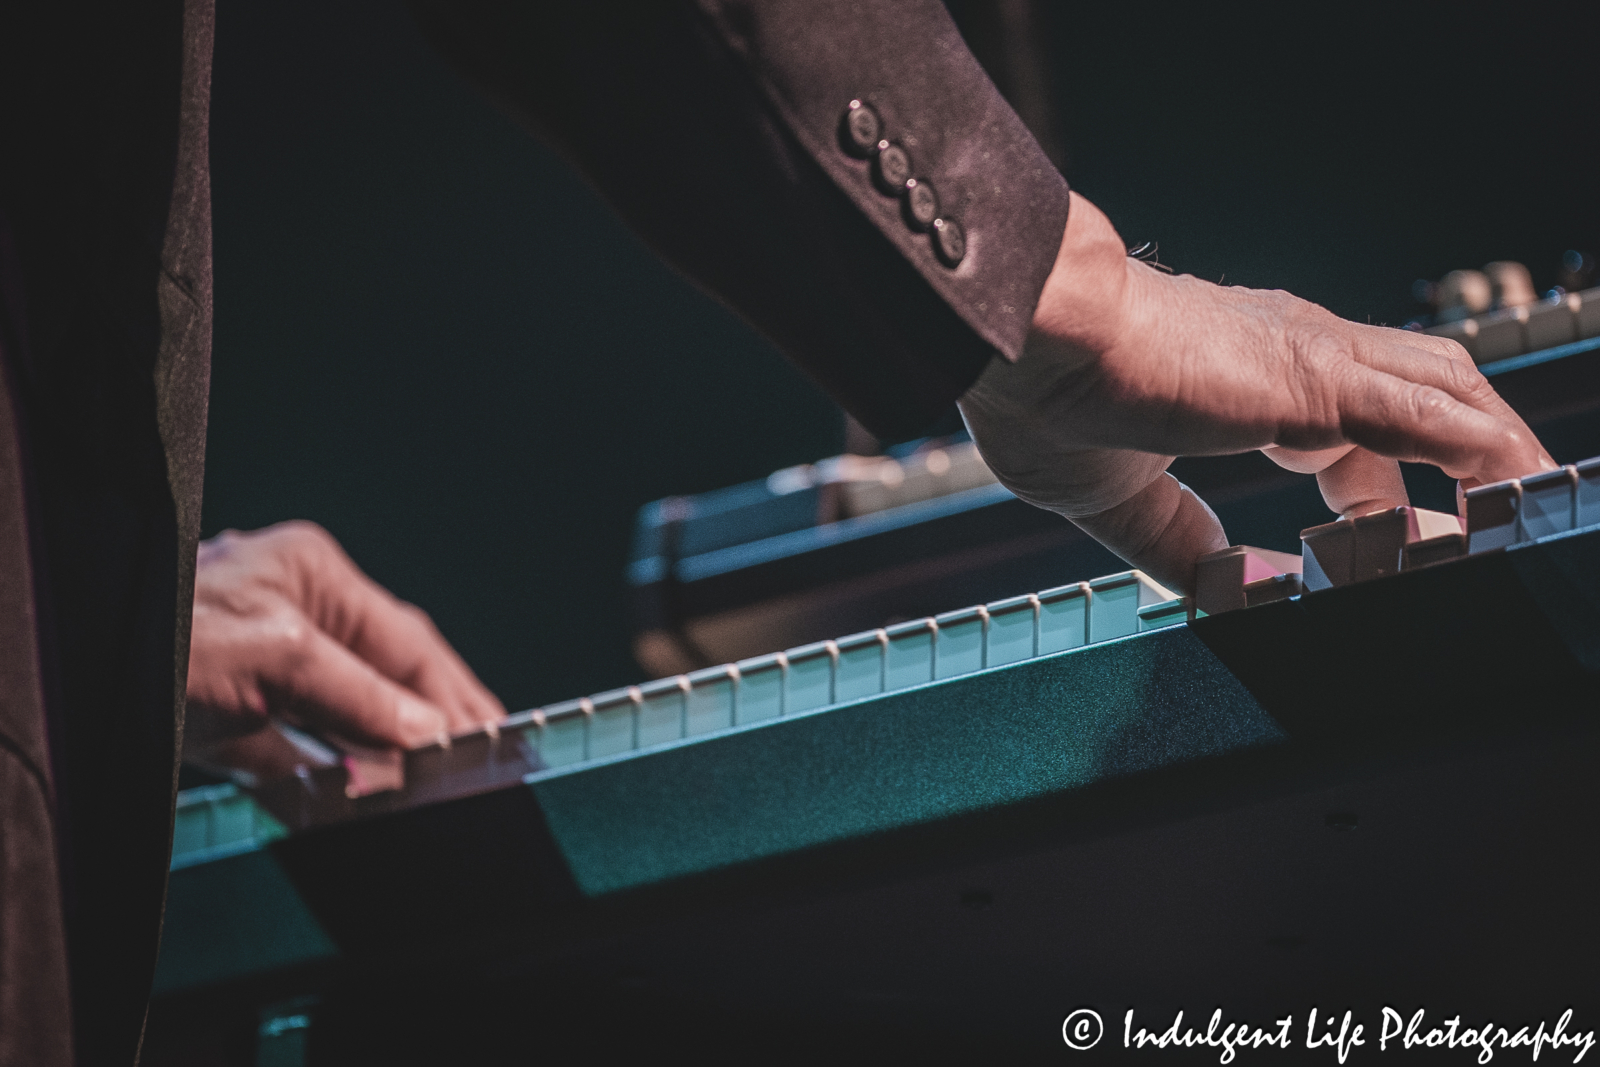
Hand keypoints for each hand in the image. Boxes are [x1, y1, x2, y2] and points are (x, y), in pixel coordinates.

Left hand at [185, 521, 504, 779]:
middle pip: (380, 671)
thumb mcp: (275, 657)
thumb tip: (425, 729)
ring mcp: (257, 662)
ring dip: (384, 748)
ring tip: (432, 780)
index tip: (478, 740)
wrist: (66, 675)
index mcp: (308, 574)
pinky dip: (327, 775)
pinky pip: (293, 748)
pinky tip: (357, 795)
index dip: (444, 692)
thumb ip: (357, 694)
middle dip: (427, 716)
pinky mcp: (225, 713)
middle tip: (477, 758)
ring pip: (343, 710)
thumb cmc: (157, 636)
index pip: (402, 638)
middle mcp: (288, 612)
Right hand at [959, 192, 1552, 593]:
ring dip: (1494, 451)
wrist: (1034, 335)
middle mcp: (1297, 355)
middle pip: (1420, 392)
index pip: (1352, 422)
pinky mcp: (1323, 381)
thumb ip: (1181, 544)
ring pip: (1451, 392)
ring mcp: (1318, 361)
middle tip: (1461, 540)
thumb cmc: (1048, 394)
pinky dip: (1491, 457)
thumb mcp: (1120, 499)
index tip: (1376, 541)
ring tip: (1528, 508)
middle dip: (1454, 464)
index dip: (1379, 486)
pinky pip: (1442, 421)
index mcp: (1249, 378)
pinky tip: (1522, 492)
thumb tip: (1224, 592)